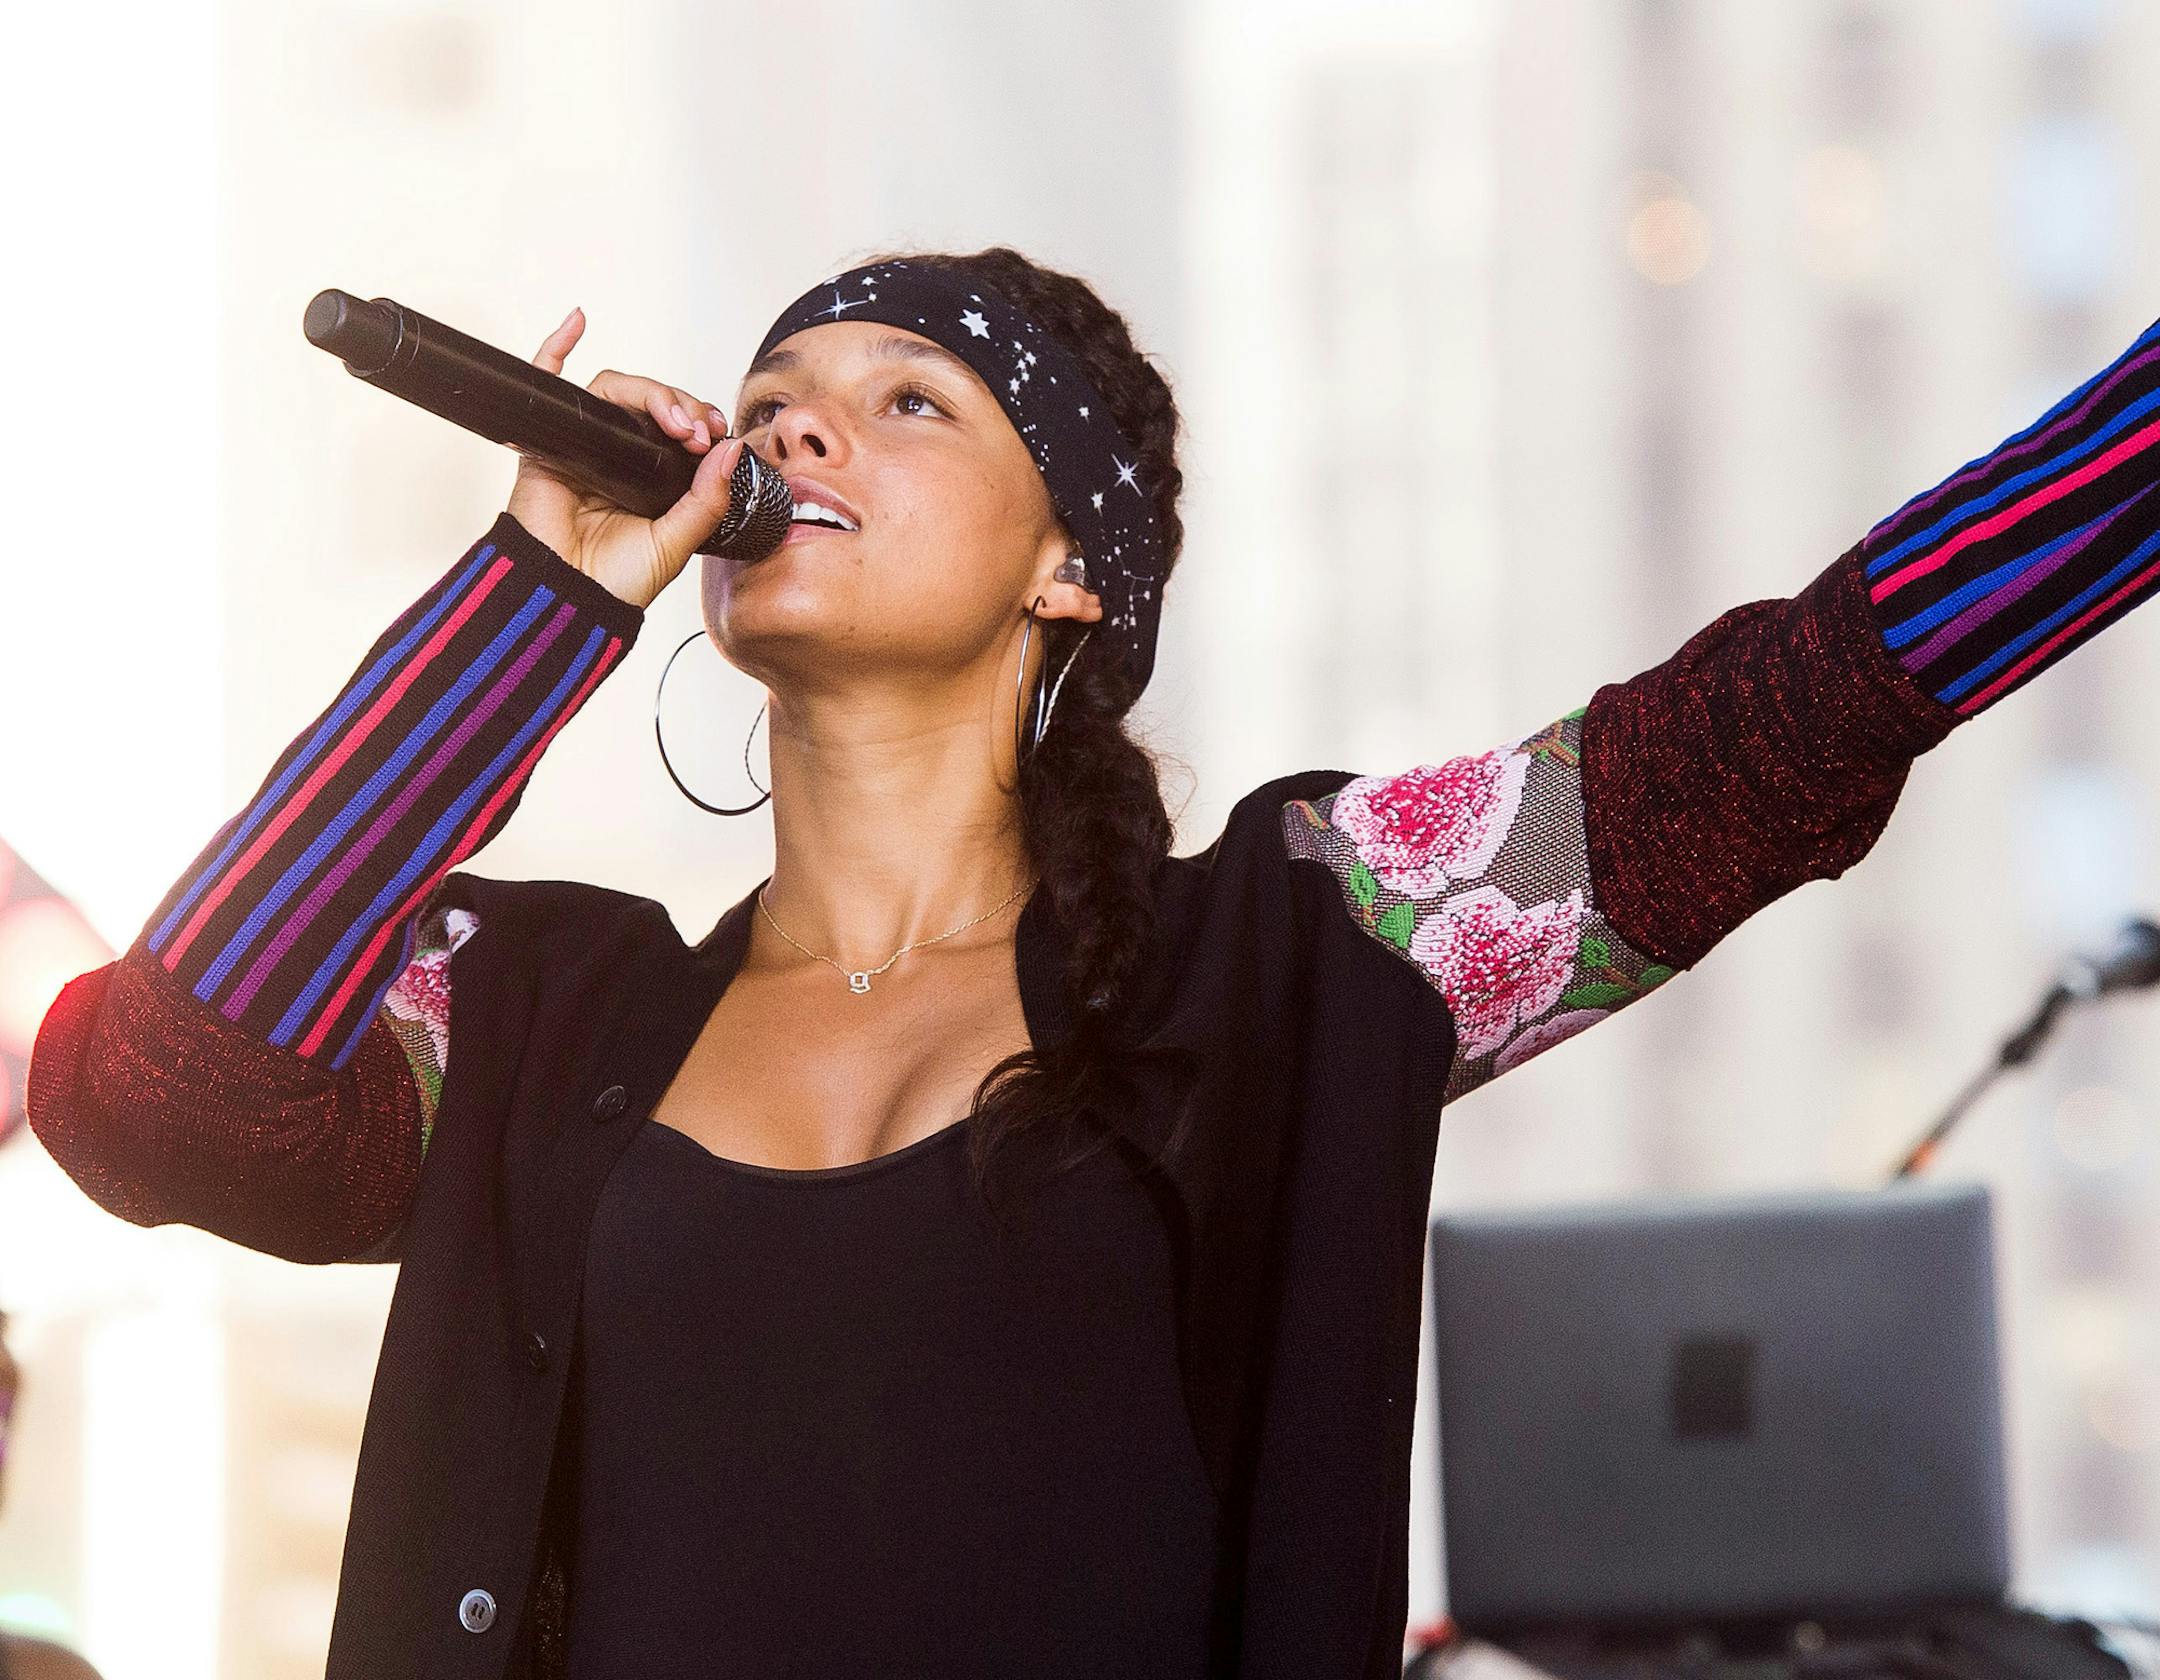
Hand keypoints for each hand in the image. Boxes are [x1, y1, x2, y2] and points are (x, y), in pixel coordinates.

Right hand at [503, 307, 742, 610]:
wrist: (569, 600)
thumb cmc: (616, 582)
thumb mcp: (678, 541)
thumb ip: (707, 499)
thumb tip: (733, 448)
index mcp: (651, 478)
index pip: (678, 428)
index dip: (699, 421)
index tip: (715, 439)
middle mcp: (618, 457)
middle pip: (648, 403)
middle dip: (680, 405)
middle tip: (696, 430)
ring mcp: (582, 446)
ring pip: (614, 391)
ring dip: (647, 392)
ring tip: (672, 417)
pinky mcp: (547, 444)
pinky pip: (548, 383)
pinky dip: (557, 347)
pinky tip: (577, 320)